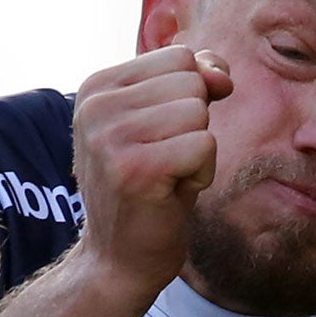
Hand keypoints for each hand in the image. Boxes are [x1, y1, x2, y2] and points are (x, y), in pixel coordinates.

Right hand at [71, 46, 232, 300]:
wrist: (119, 259)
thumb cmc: (149, 188)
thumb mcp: (164, 121)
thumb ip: (192, 80)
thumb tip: (220, 73)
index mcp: (96, 87)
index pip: (179, 56)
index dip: (191, 96)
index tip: (160, 137)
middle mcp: (95, 106)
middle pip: (191, 81)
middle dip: (195, 125)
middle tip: (164, 163)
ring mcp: (109, 137)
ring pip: (199, 113)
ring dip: (198, 151)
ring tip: (166, 178)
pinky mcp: (133, 169)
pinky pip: (205, 145)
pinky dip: (201, 174)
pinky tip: (172, 194)